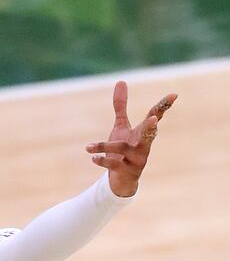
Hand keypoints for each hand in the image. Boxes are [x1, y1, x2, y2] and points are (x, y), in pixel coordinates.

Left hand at [86, 81, 176, 196]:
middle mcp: (143, 146)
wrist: (122, 180)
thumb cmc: (123, 149)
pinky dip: (102, 161)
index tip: (174, 95)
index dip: (164, 106)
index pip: (155, 116)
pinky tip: (92, 158)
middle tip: (154, 119)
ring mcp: (136, 160)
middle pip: (149, 135)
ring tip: (87, 147)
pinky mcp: (126, 171)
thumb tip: (121, 81)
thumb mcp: (121, 126)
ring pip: (123, 150)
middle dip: (151, 127)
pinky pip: (114, 165)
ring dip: (105, 147)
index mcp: (143, 133)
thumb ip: (121, 106)